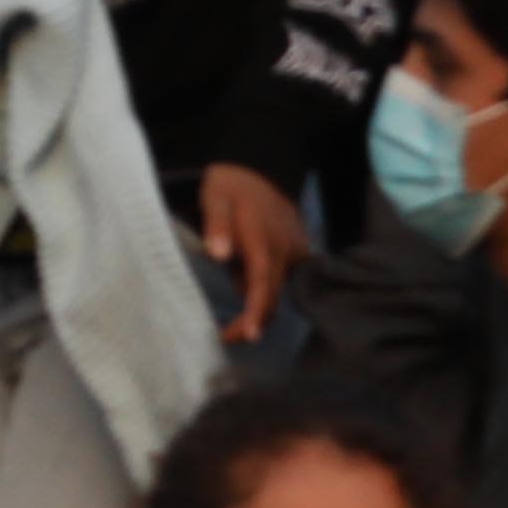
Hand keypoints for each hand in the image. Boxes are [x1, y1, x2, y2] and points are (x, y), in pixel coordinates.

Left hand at [197, 163, 307, 326]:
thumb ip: (216, 223)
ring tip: (229, 325)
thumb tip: (218, 254)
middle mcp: (282, 252)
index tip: (251, 333)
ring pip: (275, 291)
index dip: (258, 310)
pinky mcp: (292, 256)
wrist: (258, 171)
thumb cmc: (230, 187)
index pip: (263, 283)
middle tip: (225, 336)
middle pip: (272, 296)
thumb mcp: (215, 196)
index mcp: (263, 241)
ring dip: (256, 308)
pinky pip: (278, 281)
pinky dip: (262, 293)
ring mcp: (291, 255)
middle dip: (252, 321)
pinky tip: (243, 294)